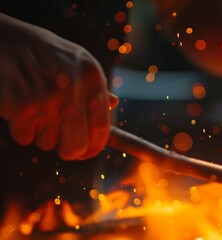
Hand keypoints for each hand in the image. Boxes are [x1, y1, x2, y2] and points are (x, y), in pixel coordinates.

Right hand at [0, 13, 117, 159]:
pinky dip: (21, 129)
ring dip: (42, 134)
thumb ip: (94, 86)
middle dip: (69, 151)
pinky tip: (20, 107)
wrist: (7, 39)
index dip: (94, 147)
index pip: (101, 128)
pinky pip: (25, 137)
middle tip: (62, 144)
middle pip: (75, 147)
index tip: (87, 152)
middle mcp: (73, 89)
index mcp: (92, 77)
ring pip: (48, 144)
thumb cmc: (47, 54)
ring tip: (36, 108)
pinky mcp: (20, 106)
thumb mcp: (78, 62)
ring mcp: (46, 99)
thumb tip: (112, 103)